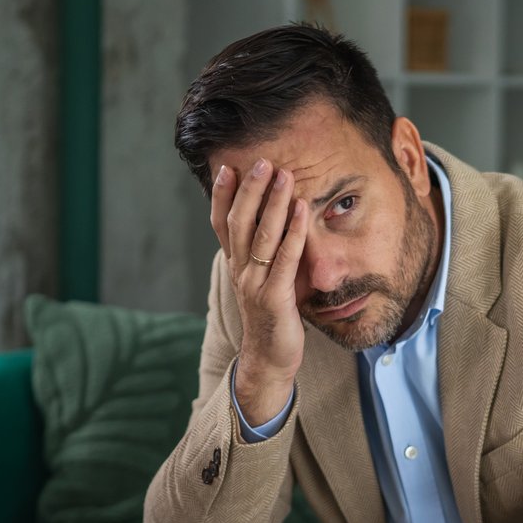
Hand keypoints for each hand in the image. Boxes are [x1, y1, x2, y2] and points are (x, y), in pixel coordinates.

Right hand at [210, 160, 306, 423]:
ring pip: (261, 236)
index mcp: (235, 266)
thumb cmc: (271, 318)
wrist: (269, 360)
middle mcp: (240, 272)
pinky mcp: (275, 298)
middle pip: (239, 223)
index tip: (225, 167)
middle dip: (249, 190)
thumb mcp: (260, 281)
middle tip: (261, 162)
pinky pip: (285, 259)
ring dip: (272, 203)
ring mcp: (255, 285)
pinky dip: (293, 232)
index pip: (221, 224)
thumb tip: (270, 224)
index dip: (220, 196)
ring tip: (283, 175)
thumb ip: (262, 255)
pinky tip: (301, 209)